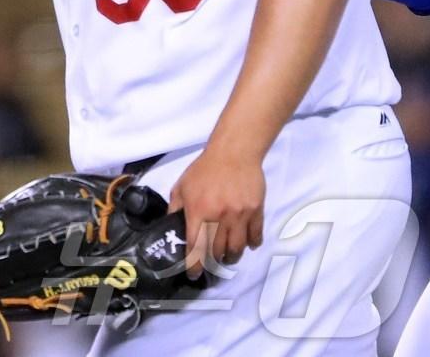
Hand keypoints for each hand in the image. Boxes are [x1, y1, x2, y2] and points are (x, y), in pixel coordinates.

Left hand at [168, 147, 264, 279]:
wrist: (233, 154)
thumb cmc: (204, 170)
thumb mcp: (182, 186)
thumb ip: (176, 208)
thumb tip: (173, 227)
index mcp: (198, 211)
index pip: (196, 246)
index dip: (194, 265)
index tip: (194, 274)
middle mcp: (219, 217)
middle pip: (218, 251)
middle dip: (213, 262)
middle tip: (211, 262)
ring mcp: (240, 215)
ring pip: (237, 248)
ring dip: (231, 257)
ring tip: (227, 256)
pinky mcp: (256, 212)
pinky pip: (255, 236)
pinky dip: (250, 245)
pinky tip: (245, 244)